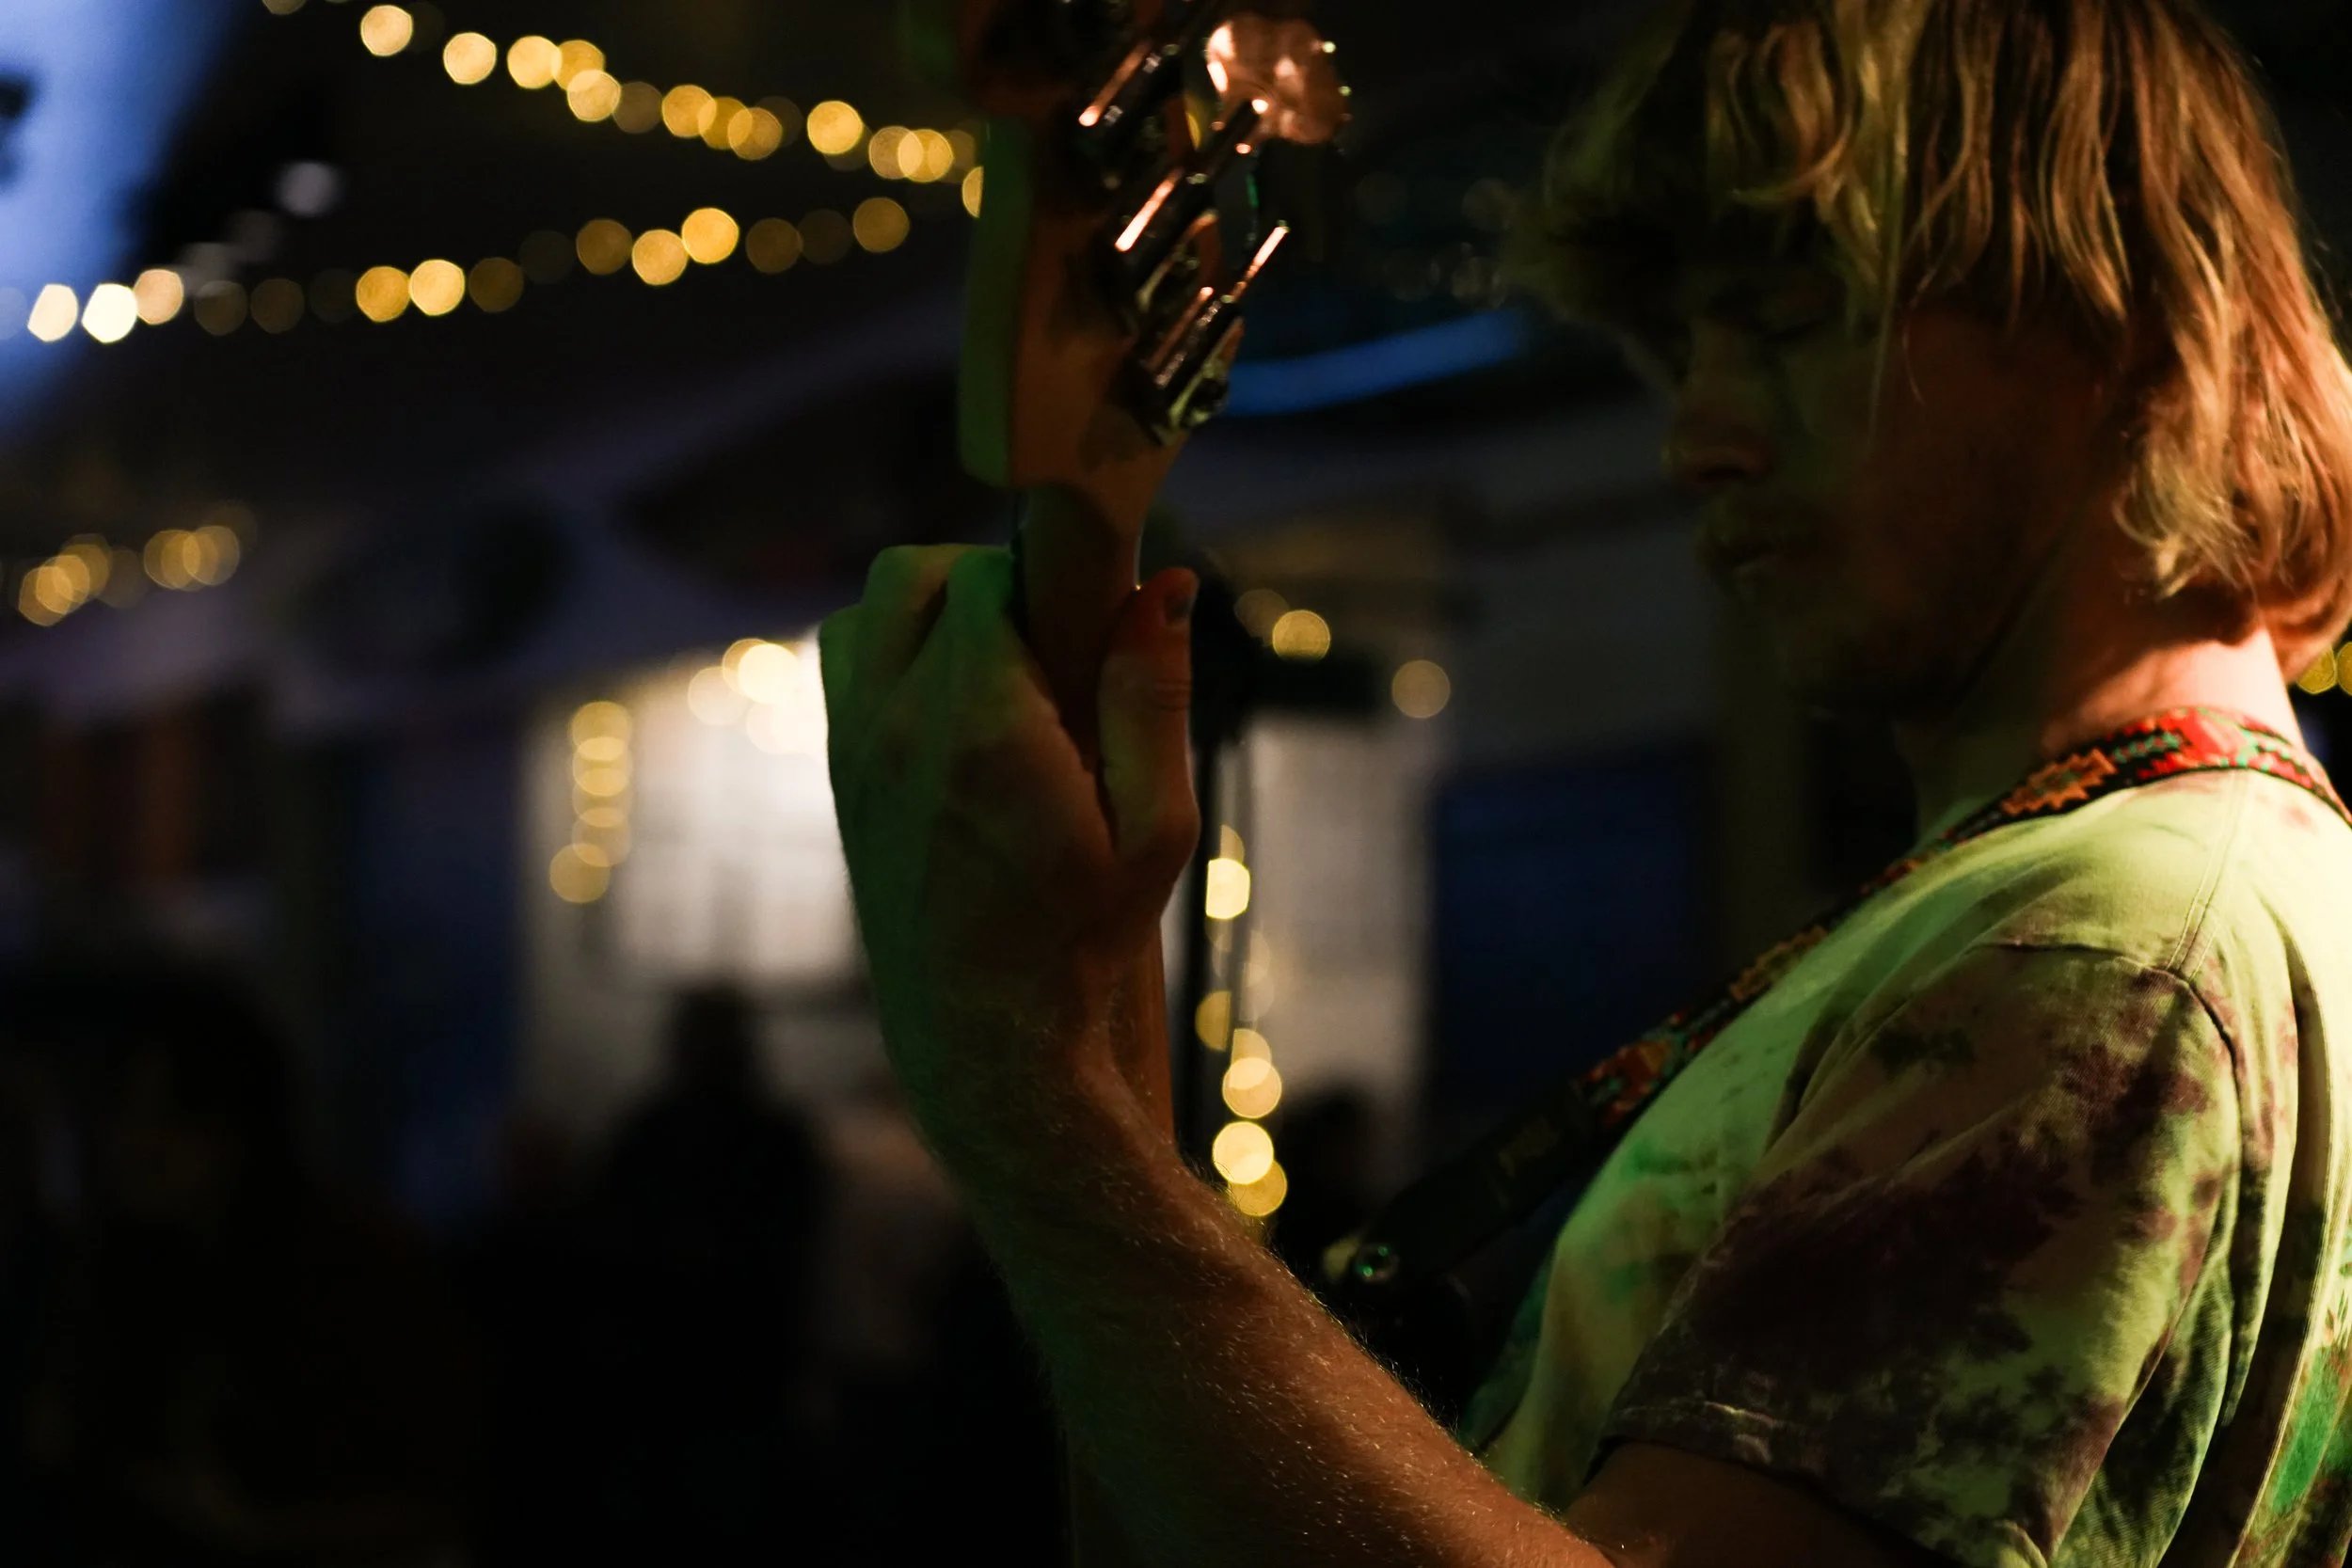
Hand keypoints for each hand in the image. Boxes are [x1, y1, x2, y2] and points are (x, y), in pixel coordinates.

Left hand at [820, 545, 1198, 1153]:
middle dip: (984, 576)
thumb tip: (1165, 584)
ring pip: (867, 610)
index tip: (1086, 618)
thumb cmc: (1085, 940)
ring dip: (928, 609)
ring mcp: (856, 752)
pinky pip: (847, 664)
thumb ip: (1152, 698)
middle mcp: (900, 727)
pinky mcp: (842, 778)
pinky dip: (894, 652)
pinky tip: (958, 706)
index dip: (1044, 577)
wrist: (987, 1038)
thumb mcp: (1153, 827)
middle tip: (1048, 637)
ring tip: (1000, 666)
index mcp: (983, 729)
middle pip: (913, 571)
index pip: (986, 575)